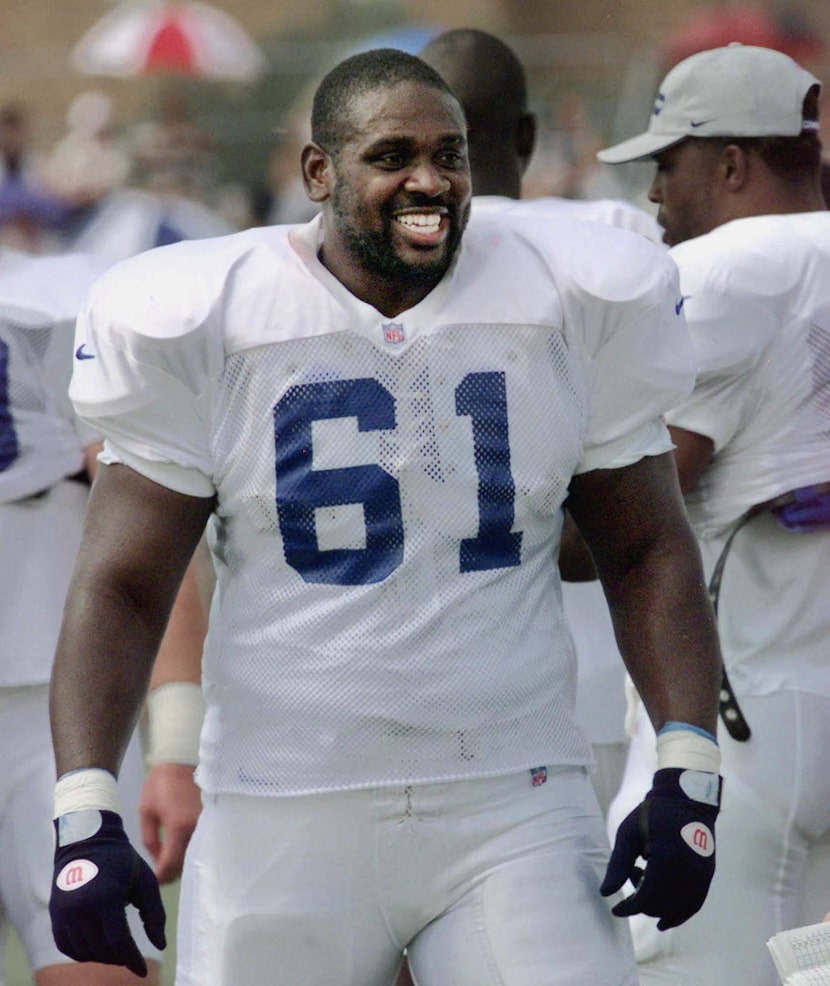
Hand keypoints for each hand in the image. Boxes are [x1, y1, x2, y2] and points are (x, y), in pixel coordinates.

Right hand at [50, 809, 165, 976]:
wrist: (87, 840)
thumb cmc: (122, 860)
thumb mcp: (145, 881)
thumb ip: (154, 914)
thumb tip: (161, 945)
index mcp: (106, 898)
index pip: (119, 942)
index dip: (132, 960)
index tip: (142, 972)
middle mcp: (81, 908)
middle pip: (102, 950)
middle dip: (119, 958)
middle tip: (131, 957)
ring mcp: (64, 912)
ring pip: (84, 952)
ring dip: (101, 957)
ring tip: (116, 950)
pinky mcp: (55, 914)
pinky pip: (66, 946)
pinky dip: (82, 952)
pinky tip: (96, 947)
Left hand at [139, 762, 201, 882]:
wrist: (183, 759)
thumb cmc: (161, 783)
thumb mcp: (146, 810)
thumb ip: (150, 839)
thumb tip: (158, 858)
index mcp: (179, 827)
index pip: (171, 866)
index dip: (160, 877)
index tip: (153, 880)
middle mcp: (197, 829)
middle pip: (185, 864)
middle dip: (171, 870)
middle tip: (160, 868)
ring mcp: (208, 823)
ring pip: (195, 854)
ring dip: (182, 859)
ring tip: (170, 856)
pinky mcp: (213, 818)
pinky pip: (202, 841)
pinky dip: (192, 848)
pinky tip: (183, 845)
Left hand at [601, 767, 721, 929]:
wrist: (686, 799)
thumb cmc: (653, 814)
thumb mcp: (628, 834)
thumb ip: (618, 865)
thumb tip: (606, 894)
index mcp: (667, 859)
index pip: (647, 898)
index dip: (630, 908)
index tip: (616, 910)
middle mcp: (688, 871)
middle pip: (662, 905)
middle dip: (642, 903)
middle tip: (633, 876)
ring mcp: (701, 875)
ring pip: (679, 908)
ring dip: (659, 908)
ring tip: (644, 893)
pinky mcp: (708, 875)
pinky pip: (694, 903)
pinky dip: (680, 913)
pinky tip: (665, 918)